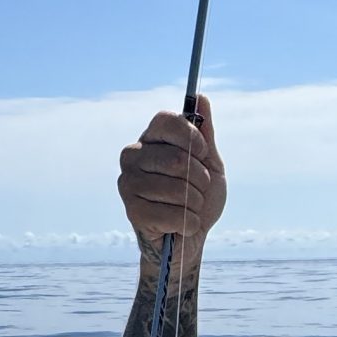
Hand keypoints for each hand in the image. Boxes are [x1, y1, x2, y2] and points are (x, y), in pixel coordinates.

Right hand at [118, 96, 226, 248]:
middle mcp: (133, 155)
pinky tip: (182, 224)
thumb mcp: (209, 163)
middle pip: (177, 158)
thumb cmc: (198, 197)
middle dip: (200, 180)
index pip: (166, 119)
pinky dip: (188, 222)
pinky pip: (172, 213)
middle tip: (198, 190)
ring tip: (190, 208)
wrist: (190, 238)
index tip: (203, 154)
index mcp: (151, 139)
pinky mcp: (131, 210)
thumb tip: (200, 98)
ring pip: (178, 188)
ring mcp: (128, 182)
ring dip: (195, 203)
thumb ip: (205, 133)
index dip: (192, 137)